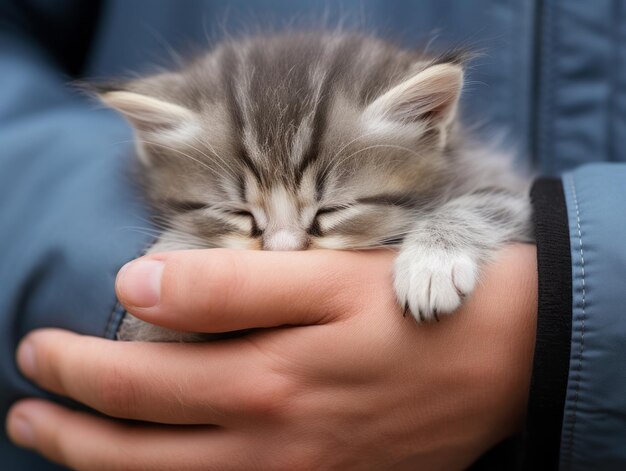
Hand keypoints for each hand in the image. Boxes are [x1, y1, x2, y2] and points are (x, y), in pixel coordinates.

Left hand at [6, 245, 536, 469]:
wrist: (496, 363)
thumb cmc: (409, 308)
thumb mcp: (326, 278)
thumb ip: (230, 283)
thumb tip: (136, 281)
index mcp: (263, 383)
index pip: (134, 381)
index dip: (74, 366)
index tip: (38, 349)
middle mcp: (267, 447)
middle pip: (134, 452)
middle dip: (66, 430)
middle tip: (25, 408)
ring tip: (57, 448)